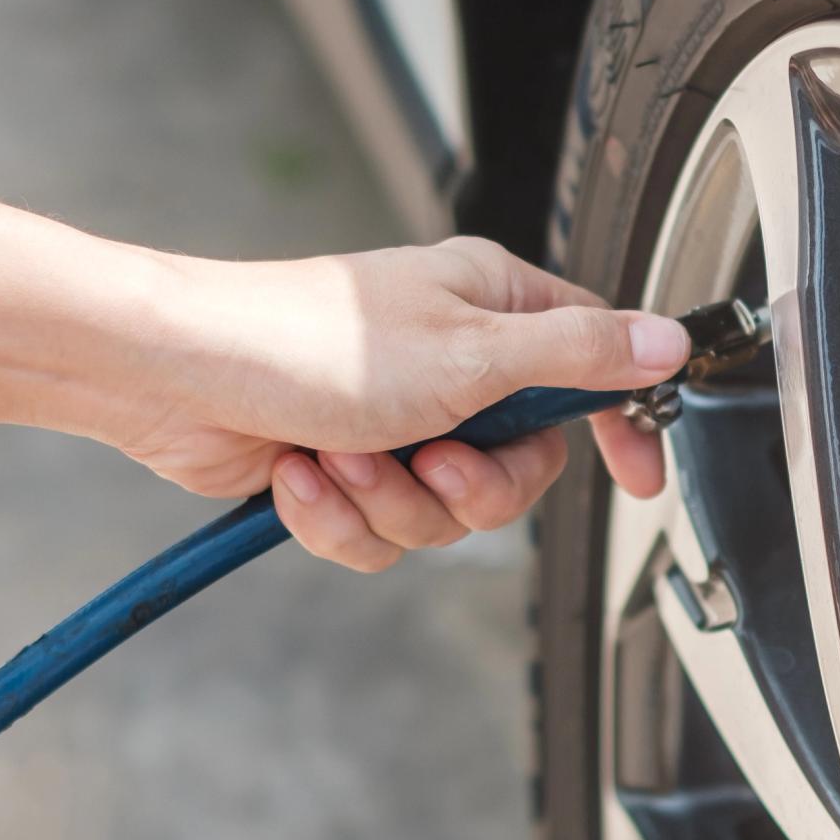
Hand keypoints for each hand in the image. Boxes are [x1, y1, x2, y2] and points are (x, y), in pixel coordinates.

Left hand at [113, 236, 687, 569]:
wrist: (173, 379)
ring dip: (389, 502)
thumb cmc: (303, 342)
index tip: (639, 479)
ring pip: (444, 511)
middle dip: (469, 487)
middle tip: (432, 464)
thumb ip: (577, 356)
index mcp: (490, 308)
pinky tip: (300, 475)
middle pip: (519, 464)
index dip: (619, 422)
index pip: (591, 363)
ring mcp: (393, 417)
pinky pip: (379, 531)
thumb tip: (666, 342)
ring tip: (340, 458)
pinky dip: (339, 517)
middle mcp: (448, 361)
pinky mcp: (342, 467)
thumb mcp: (468, 353)